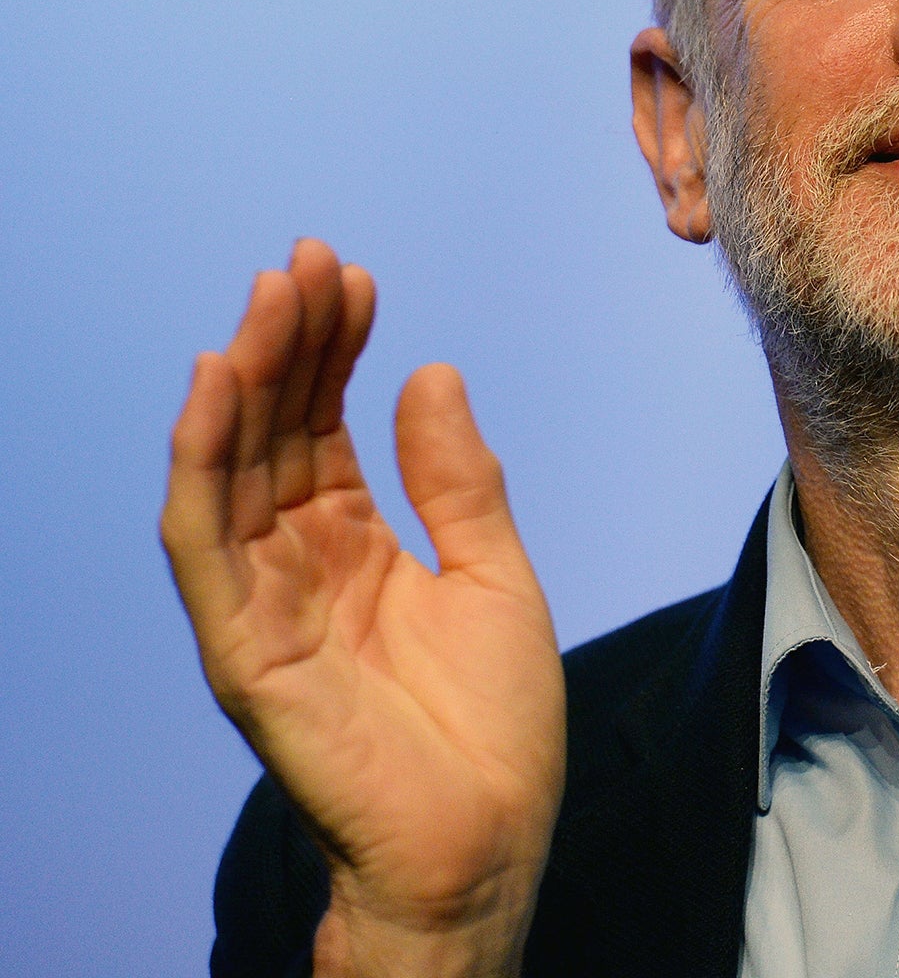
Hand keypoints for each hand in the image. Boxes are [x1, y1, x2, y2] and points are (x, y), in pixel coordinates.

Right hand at [160, 240, 566, 976]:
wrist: (489, 839)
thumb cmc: (493, 725)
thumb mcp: (494, 573)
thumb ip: (458, 480)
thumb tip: (432, 371)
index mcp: (356, 545)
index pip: (323, 426)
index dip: (333, 349)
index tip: (354, 276)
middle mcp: (298, 564)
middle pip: (273, 433)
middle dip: (287, 343)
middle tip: (309, 262)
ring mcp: (265, 604)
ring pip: (231, 470)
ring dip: (244, 379)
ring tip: (270, 298)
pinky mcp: (244, 650)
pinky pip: (205, 545)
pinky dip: (201, 463)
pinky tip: (217, 386)